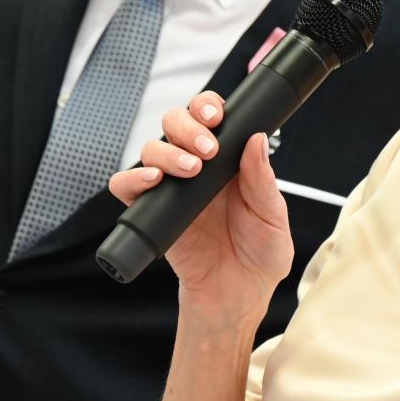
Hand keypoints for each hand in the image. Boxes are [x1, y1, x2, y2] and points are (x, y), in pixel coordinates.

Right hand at [108, 92, 293, 321]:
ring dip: (167, 151)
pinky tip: (153, 181)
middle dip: (187, 125)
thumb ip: (263, 180)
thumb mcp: (273, 216)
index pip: (209, 117)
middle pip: (175, 123)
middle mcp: (196, 167)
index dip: (207, 106)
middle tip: (207, 149)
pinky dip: (132, 178)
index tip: (216, 115)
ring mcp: (171, 188)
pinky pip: (127, 187)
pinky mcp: (151, 212)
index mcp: (227, 160)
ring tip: (189, 169)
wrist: (238, 294)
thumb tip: (256, 140)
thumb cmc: (259, 255)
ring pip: (151, 148)